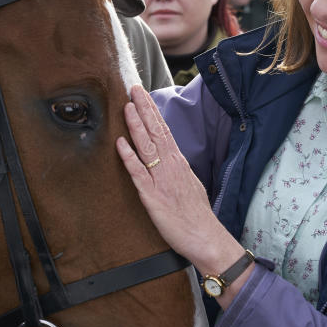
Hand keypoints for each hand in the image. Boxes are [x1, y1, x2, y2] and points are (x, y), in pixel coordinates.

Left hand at [116, 86, 250, 306]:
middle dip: (144, 109)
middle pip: (156, 131)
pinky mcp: (153, 196)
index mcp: (179, 163)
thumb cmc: (197, 216)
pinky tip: (120, 144)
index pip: (165, 131)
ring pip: (147, 147)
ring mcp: (162, 179)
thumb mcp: (190, 185)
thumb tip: (171, 159)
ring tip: (127, 107)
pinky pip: (138, 173)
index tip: (143, 95)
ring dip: (136, 126)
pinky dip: (129, 157)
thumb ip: (178, 171)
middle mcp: (171, 166)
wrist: (206, 237)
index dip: (153, 112)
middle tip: (133, 89)